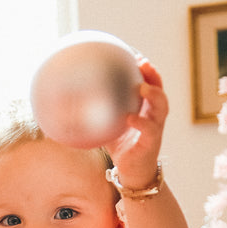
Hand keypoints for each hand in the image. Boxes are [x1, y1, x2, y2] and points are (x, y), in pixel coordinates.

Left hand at [106, 58, 167, 189]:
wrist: (131, 173)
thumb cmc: (120, 148)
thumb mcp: (105, 127)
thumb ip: (93, 114)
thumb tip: (64, 104)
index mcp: (144, 108)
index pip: (149, 83)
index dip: (144, 69)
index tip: (134, 55)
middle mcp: (153, 115)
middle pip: (159, 89)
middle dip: (153, 74)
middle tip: (142, 62)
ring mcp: (155, 128)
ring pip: (162, 107)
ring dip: (154, 95)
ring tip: (142, 87)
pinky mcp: (152, 143)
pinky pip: (150, 130)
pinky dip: (141, 122)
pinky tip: (129, 117)